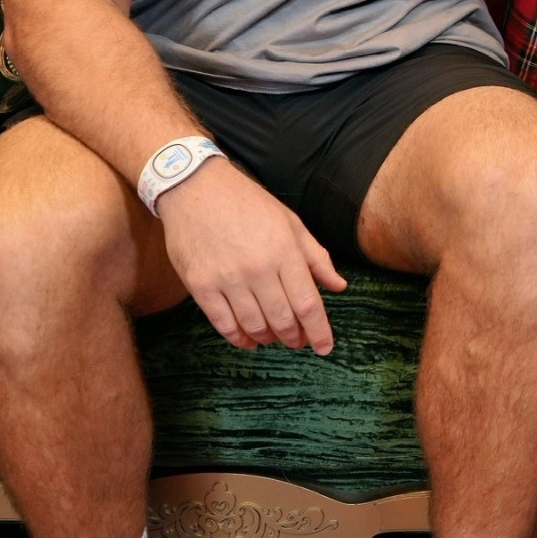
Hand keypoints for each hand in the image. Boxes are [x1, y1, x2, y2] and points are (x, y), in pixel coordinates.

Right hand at [157, 158, 347, 353]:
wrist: (197, 189)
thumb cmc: (249, 204)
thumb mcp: (291, 223)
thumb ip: (316, 258)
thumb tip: (339, 286)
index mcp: (285, 252)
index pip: (308, 304)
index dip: (320, 331)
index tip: (326, 348)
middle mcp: (258, 269)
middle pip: (283, 320)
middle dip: (295, 338)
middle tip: (299, 342)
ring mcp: (227, 279)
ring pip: (255, 326)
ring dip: (269, 338)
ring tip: (275, 338)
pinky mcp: (201, 286)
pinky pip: (224, 324)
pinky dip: (239, 338)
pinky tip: (249, 340)